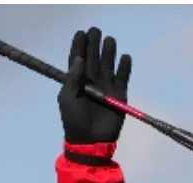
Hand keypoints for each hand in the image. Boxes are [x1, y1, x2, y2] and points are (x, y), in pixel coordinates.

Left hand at [58, 27, 131, 146]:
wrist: (91, 142)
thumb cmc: (75, 122)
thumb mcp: (67, 99)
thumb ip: (72, 79)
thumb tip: (79, 58)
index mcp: (77, 82)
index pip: (78, 59)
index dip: (79, 46)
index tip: (81, 33)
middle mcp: (92, 81)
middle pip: (94, 57)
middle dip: (94, 43)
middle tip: (95, 30)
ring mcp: (106, 86)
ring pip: (108, 62)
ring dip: (109, 51)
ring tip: (109, 40)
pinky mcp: (119, 93)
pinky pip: (123, 75)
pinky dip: (125, 66)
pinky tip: (124, 58)